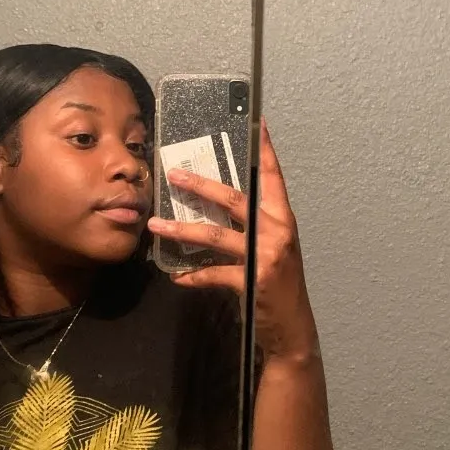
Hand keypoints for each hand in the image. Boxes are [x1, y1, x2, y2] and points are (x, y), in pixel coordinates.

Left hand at [148, 119, 317, 361]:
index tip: (258, 123)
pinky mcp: (251, 281)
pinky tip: (175, 276)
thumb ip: (257, 223)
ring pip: (216, 235)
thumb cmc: (281, 282)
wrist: (293, 325)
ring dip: (182, 230)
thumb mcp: (276, 246)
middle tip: (173, 174)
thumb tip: (222, 200)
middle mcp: (276, 231)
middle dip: (201, 186)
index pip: (273, 177)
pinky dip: (192, 276)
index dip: (266, 150)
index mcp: (283, 217)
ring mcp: (264, 256)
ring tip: (156, 225)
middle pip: (235, 200)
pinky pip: (213, 274)